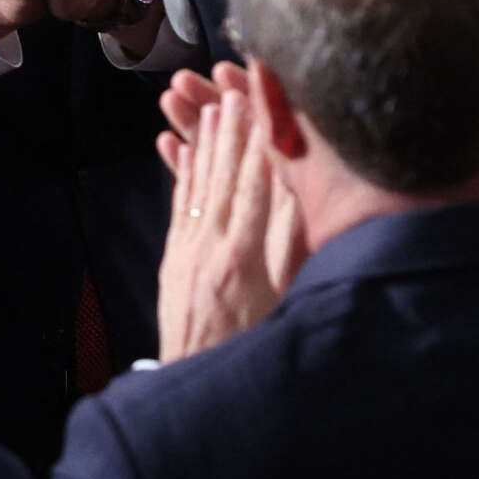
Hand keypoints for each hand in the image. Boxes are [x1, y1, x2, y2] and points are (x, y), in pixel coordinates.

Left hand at [154, 76, 291, 359]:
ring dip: (201, 142)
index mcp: (242, 259)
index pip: (255, 187)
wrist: (198, 392)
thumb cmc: (255, 352)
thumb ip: (292, 252)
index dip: (259, 142)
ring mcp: (187, 254)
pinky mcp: (174, 263)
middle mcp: (210, 249)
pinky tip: (178, 147)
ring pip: (197, 187)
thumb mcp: (285, 305)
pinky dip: (181, 174)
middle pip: (223, 177)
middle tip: (231, 86)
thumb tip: (305, 199)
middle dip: (228, 130)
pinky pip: (178, 209)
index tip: (264, 103)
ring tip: (204, 103)